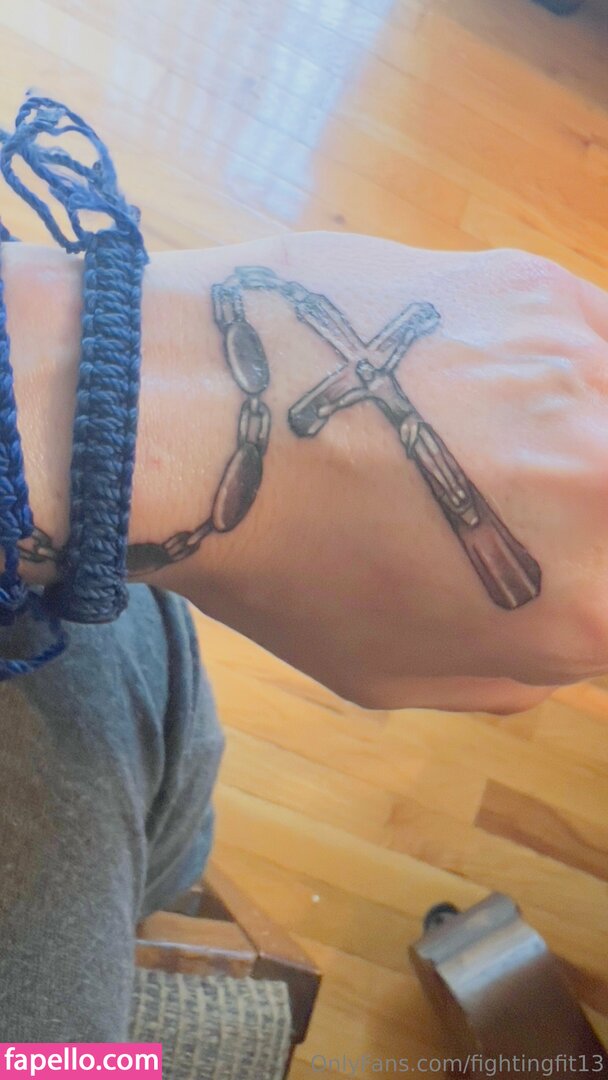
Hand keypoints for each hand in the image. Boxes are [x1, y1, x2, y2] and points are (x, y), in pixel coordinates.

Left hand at [176, 234, 607, 710]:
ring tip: (502, 448)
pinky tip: (504, 384)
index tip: (569, 562)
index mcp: (586, 609)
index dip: (599, 586)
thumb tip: (572, 634)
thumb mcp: (393, 674)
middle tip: (543, 499)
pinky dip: (572, 372)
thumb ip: (518, 667)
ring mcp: (585, 376)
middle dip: (589, 517)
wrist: (194, 420)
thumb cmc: (278, 568)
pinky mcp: (543, 292)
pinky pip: (599, 342)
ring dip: (580, 437)